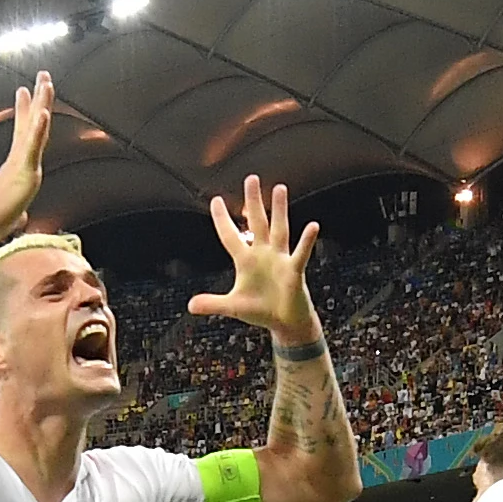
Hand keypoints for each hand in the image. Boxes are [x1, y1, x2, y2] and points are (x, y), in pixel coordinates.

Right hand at [0, 74, 55, 241]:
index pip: (25, 131)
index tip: (24, 91)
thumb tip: (20, 219)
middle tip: (43, 75)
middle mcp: (21, 155)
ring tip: (45, 81)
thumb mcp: (13, 213)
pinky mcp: (25, 168)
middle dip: (39, 97)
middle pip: (33, 120)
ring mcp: (23, 159)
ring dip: (42, 102)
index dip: (25, 110)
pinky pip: (33, 145)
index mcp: (19, 162)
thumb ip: (18, 212)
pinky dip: (38, 128)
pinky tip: (44, 112)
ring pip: (36, 126)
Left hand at [187, 175, 322, 343]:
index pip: (230, 235)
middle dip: (253, 201)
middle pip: (257, 222)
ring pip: (278, 230)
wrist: (285, 323)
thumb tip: (190, 306)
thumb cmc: (261, 311)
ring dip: (278, 210)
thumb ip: (213, 304)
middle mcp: (263, 254)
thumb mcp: (233, 307)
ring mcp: (280, 260)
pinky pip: (300, 253)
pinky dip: (306, 241)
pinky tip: (312, 227)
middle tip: (251, 178)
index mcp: (245, 261)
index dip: (221, 219)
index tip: (215, 200)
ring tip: (279, 189)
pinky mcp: (294, 271)